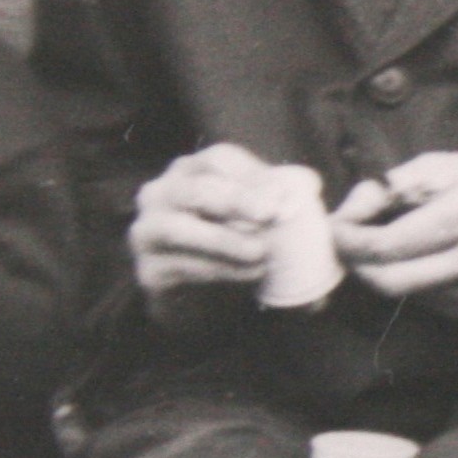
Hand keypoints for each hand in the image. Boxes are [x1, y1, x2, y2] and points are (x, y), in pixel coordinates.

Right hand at [128, 143, 292, 300]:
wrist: (202, 298)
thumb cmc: (234, 242)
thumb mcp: (258, 216)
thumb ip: (280, 198)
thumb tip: (309, 184)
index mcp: (191, 170)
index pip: (219, 159)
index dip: (252, 173)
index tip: (283, 193)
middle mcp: (161, 194)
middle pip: (196, 189)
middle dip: (234, 199)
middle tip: (268, 213)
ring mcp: (147, 231)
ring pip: (179, 228)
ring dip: (225, 239)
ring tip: (261, 251)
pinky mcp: (149, 270)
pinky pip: (182, 266)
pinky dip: (219, 269)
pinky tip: (251, 274)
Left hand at [329, 152, 457, 320]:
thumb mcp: (457, 164)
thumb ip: (399, 183)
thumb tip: (352, 208)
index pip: (384, 244)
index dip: (347, 241)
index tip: (335, 230)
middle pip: (389, 281)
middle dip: (358, 266)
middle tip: (351, 248)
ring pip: (409, 296)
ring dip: (389, 274)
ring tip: (394, 249)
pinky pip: (437, 306)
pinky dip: (422, 286)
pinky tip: (435, 264)